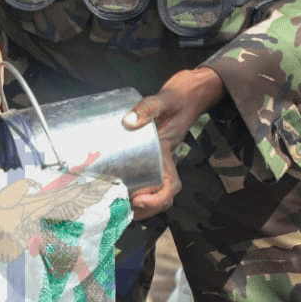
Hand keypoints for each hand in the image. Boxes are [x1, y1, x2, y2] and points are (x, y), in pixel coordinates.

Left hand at [121, 67, 226, 219]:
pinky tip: (112, 185)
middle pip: (159, 196)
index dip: (158, 200)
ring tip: (114, 205)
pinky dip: (130, 186)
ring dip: (136, 203)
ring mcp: (156, 159)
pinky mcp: (147, 153)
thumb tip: (128, 122)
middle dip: (142, 210)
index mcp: (168, 154)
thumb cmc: (179, 97)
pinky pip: (142, 175)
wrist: (189, 92)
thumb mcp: (165, 99)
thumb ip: (148, 108)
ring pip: (150, 190)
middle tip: (119, 209)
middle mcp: (163, 161)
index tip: (139, 200)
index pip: (170, 186)